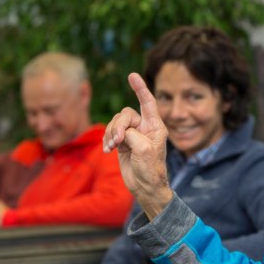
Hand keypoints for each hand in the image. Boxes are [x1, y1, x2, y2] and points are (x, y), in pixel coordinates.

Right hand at [103, 73, 172, 218]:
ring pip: (116, 123)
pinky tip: (107, 150)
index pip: (148, 102)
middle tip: (117, 141)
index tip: (132, 75)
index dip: (140, 88)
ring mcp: (133, 135)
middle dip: (118, 125)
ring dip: (111, 133)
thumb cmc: (151, 170)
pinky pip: (111, 133)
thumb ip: (132, 134)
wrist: (145, 188)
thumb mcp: (144, 149)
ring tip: (112, 147)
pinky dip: (107, 140)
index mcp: (156, 126)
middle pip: (126, 113)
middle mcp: (145, 128)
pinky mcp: (123, 143)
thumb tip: (121, 132)